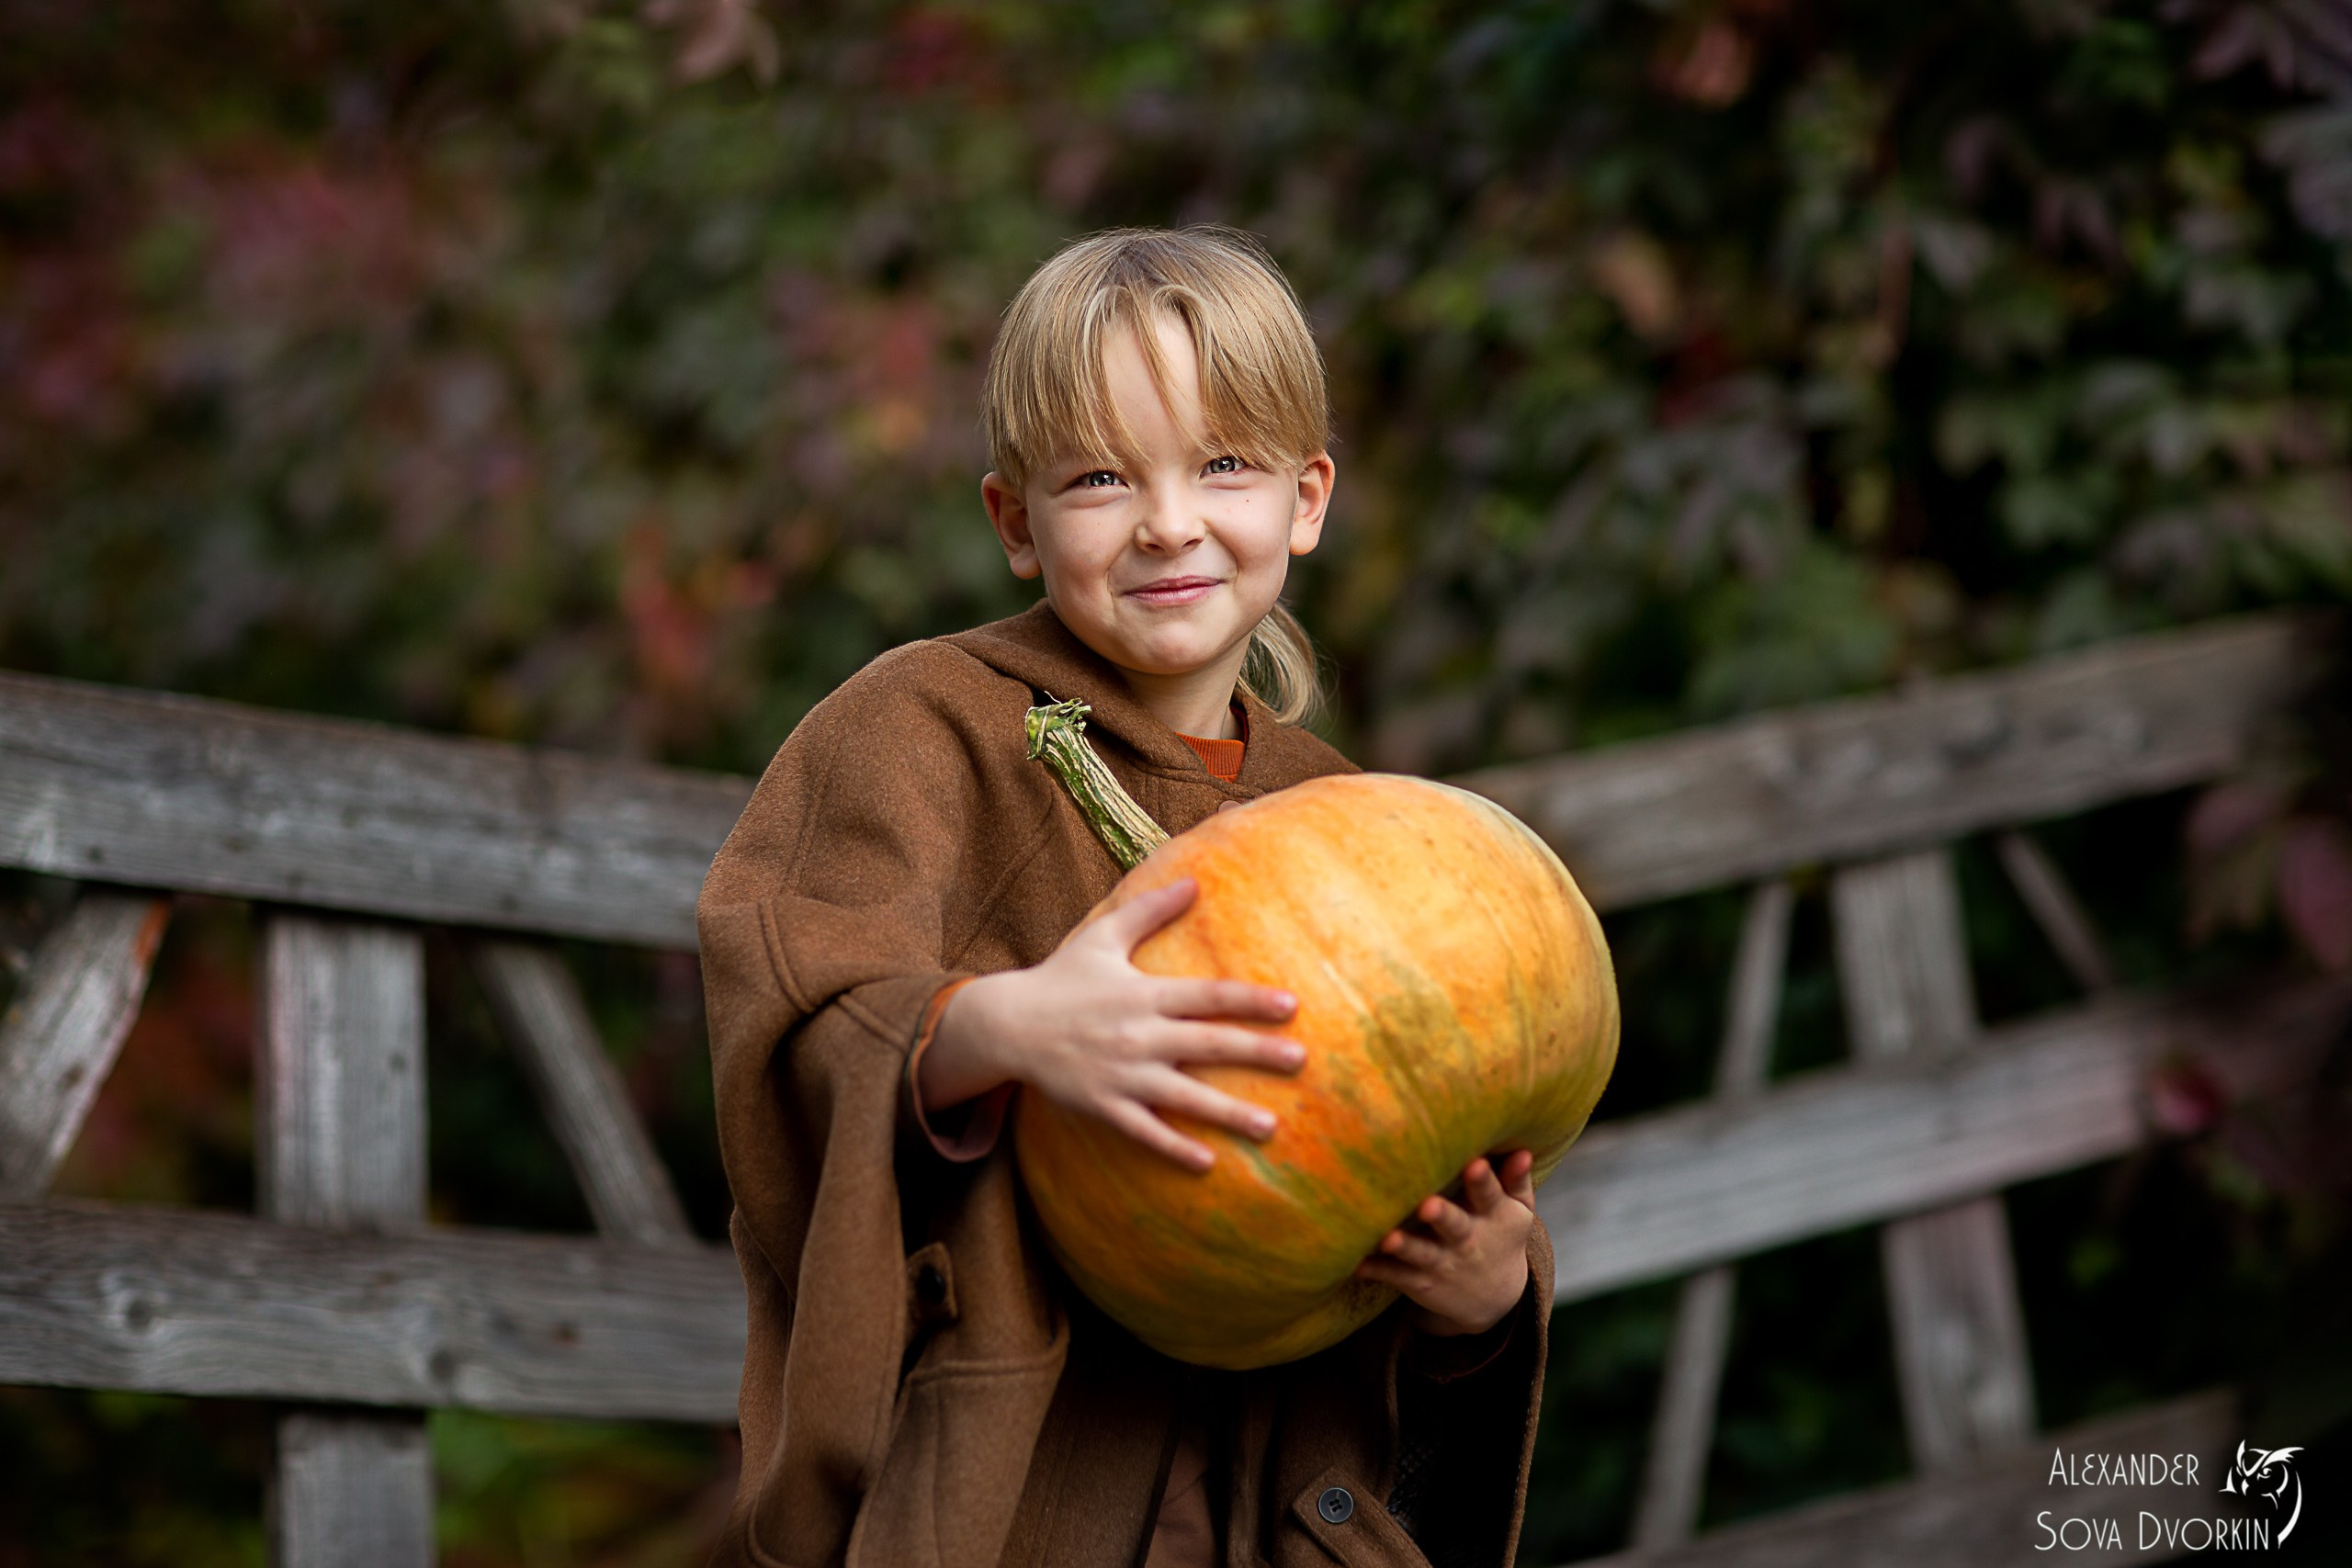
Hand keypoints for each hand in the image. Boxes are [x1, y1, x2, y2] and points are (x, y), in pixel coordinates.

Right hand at [920, 878, 1305, 1169]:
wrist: (1006, 1024)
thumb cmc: (1061, 977)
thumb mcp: (1102, 936)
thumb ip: (1150, 909)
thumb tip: (1194, 880)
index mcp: (1144, 993)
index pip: (1208, 995)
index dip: (1250, 1000)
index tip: (1292, 1006)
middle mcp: (1138, 1035)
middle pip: (1207, 1044)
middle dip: (1256, 1052)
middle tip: (1301, 1060)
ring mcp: (1121, 1074)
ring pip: (1184, 1096)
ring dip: (1228, 1112)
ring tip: (1270, 1127)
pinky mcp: (1103, 1105)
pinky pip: (1144, 1131)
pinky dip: (1174, 1147)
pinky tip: (1207, 1162)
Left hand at [1355, 1150, 1535, 1336]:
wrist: (1495, 1299)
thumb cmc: (1501, 1237)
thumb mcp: (1518, 1212)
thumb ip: (1516, 1180)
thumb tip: (1522, 1150)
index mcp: (1494, 1217)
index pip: (1489, 1194)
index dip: (1482, 1180)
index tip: (1473, 1163)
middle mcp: (1468, 1241)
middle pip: (1454, 1226)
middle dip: (1442, 1215)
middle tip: (1427, 1204)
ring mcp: (1443, 1264)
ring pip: (1422, 1254)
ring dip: (1404, 1247)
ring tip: (1387, 1237)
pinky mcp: (1421, 1282)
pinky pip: (1397, 1276)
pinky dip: (1378, 1271)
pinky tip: (1356, 1263)